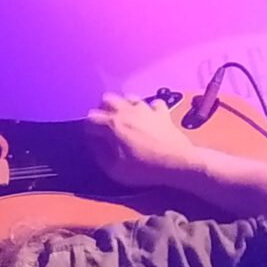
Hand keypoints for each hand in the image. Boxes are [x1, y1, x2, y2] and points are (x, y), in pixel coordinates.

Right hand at [86, 93, 200, 185]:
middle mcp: (127, 110)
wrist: (177, 163)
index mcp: (112, 124)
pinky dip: (149, 109)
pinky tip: (149, 119)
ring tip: (126, 119)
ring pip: (128, 97)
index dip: (89, 129)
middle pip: (107, 99)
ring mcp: (146, 109)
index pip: (90, 118)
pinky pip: (153, 103)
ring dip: (124, 106)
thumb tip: (94, 143)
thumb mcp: (114, 170)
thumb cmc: (144, 169)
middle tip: (106, 125)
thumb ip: (100, 154)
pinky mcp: (162, 112)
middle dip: (103, 110)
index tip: (93, 139)